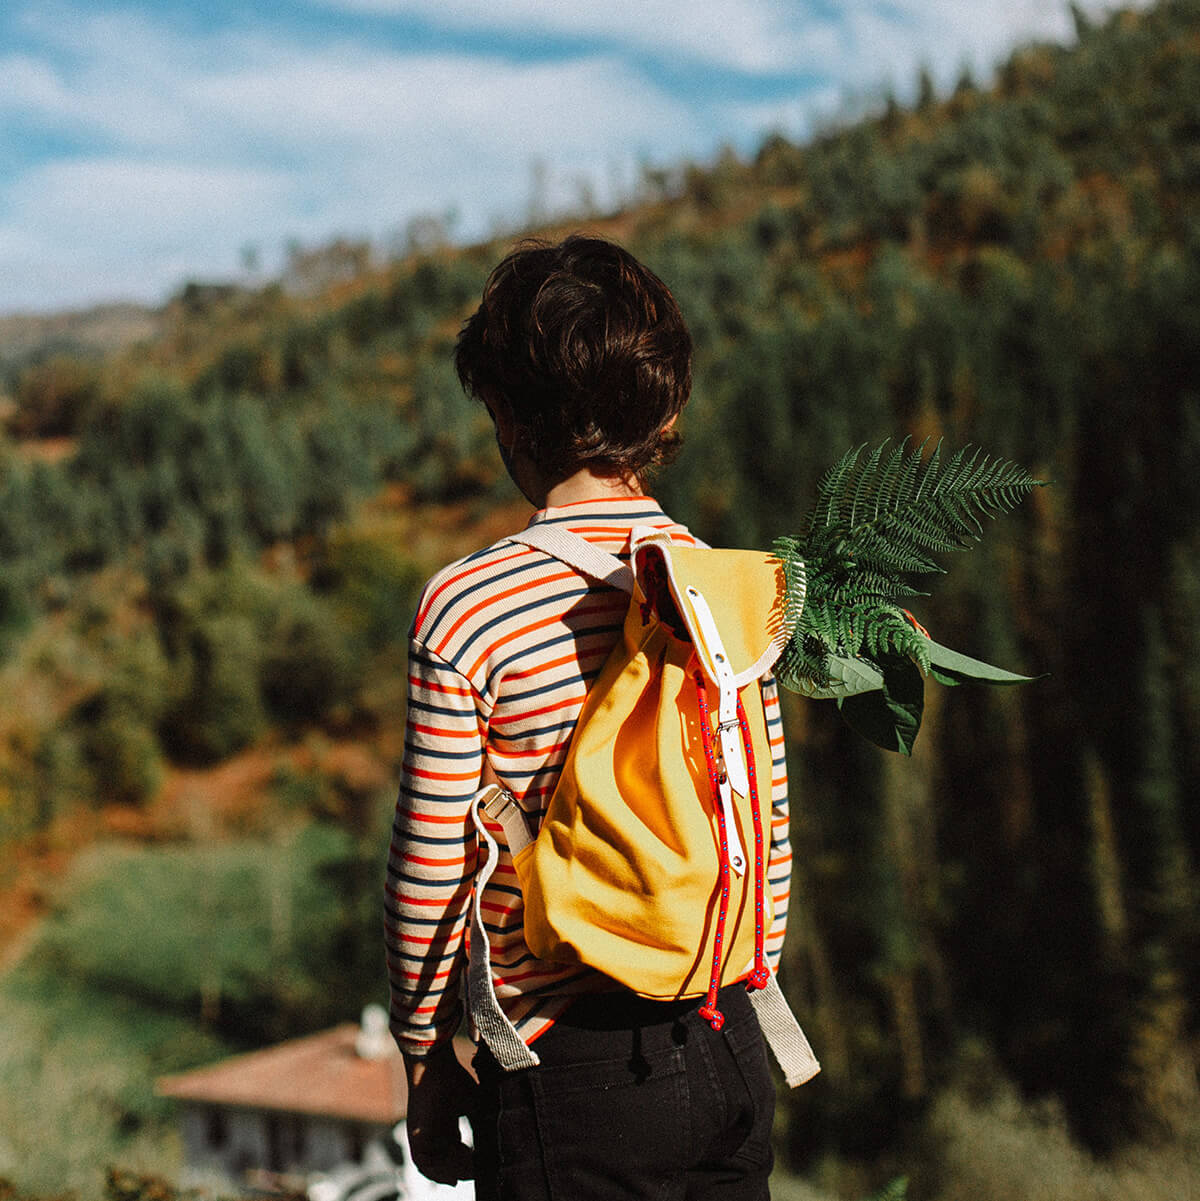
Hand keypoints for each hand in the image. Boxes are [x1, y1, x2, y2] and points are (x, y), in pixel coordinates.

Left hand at [404, 1043, 476, 1183]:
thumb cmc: (454, 1078)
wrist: (434, 1066)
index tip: (481, 1166)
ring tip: (470, 1170)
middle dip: (463, 1169)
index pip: (456, 1150)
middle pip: (446, 1161)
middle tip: (478, 1172)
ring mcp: (422, 1136)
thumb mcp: (474, 1104)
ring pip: (435, 1166)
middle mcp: (432, 1133)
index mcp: (446, 1124)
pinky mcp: (414, 1138)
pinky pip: (424, 1165)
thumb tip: (496, 1142)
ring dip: (453, 1171)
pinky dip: (438, 1172)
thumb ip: (481, 1123)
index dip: (467, 1162)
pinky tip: (456, 1170)